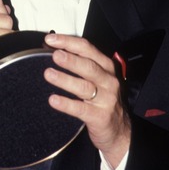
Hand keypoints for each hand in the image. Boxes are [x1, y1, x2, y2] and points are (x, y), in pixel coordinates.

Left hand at [42, 33, 130, 168]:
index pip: (87, 48)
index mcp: (106, 67)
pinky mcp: (100, 116)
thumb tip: (52, 50)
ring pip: (84, 86)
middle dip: (71, 59)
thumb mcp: (97, 79)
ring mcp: (106, 99)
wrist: (119, 130)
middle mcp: (108, 81)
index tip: (51, 39)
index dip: (69, 42)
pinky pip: (81, 109)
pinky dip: (66, 104)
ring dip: (65, 79)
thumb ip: (79, 64)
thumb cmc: (103, 100)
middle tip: (54, 54)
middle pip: (89, 66)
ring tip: (49, 74)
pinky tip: (54, 100)